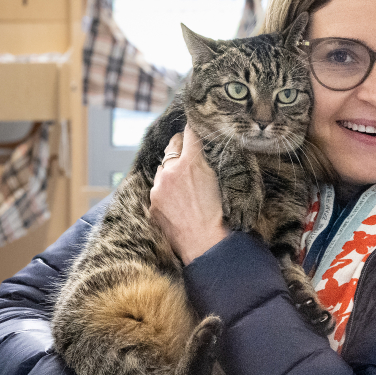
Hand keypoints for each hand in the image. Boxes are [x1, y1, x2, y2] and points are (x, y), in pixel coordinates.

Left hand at [150, 126, 228, 264]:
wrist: (208, 246)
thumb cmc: (223, 216)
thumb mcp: (223, 180)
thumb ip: (209, 160)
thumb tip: (205, 147)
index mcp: (191, 162)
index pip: (189, 132)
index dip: (195, 129)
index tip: (197, 127)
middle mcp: (170, 171)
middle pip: (172, 145)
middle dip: (181, 147)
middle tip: (190, 153)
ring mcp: (158, 189)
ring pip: (163, 169)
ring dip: (171, 172)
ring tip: (186, 187)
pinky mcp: (152, 205)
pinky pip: (158, 191)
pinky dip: (166, 193)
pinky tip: (180, 205)